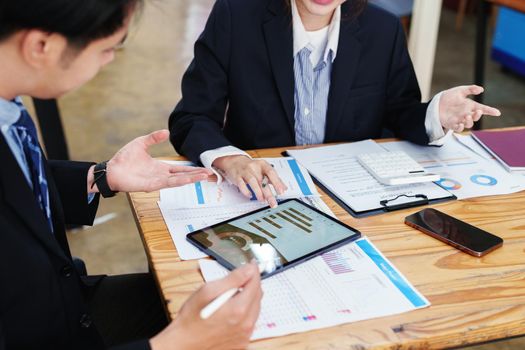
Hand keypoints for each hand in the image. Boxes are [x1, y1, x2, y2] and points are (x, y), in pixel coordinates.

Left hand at [88, 130, 211, 192]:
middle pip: (183, 176)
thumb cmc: (124, 159)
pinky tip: (188, 180)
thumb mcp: (141, 143)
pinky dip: (179, 182)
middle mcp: (161, 175)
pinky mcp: (151, 185)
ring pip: (179, 180)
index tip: (205, 168)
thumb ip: (154, 138)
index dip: (192, 169)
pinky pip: (167, 183)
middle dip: (197, 175)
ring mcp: (157, 181)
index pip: (180, 169)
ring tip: (204, 176)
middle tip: (211, 173)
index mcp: (160, 167)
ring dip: (192, 179)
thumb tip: (167, 132)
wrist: (111, 169)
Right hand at [150, 262, 262, 349]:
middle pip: (258, 296)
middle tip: (239, 279)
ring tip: (230, 297)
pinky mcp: (242, 342)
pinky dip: (244, 313)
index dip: (253, 271)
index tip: (252, 265)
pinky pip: (250, 322)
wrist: (184, 343)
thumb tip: (249, 269)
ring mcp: (245, 335)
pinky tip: (230, 312)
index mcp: (239, 309)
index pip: (255, 283)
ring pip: (255, 309)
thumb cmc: (191, 318)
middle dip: (251, 284)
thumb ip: (232, 279)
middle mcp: (246, 324)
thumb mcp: (208, 291)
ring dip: (248, 299)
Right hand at [213, 155, 286, 207]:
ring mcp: (245, 171)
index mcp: (263, 165)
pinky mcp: (237, 176)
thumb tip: (284, 188)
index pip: (271, 172)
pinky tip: (250, 195)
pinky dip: (246, 191)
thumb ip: (274, 178)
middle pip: (262, 180)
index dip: (277, 182)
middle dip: (268, 193)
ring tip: (262, 200)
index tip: (281, 191)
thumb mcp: (264, 170)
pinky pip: (241, 184)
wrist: (235, 162)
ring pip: (252, 182)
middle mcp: (254, 167)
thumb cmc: (252, 167)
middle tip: (273, 203)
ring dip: (258, 192)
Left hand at [439, 85, 500, 132]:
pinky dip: (460, 127)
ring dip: (470, 121)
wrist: (436, 103)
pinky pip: (458, 129)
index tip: (497, 113)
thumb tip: (481, 89)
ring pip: (469, 124)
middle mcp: (467, 114)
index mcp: (470, 106)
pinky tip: (460, 124)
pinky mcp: (452, 124)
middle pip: (476, 117)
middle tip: (477, 111)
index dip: (490, 111)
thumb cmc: (449, 97)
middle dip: (478, 115)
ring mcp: (460, 120)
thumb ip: (470, 89)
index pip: (483, 109)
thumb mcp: (460, 91)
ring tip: (467, 116)